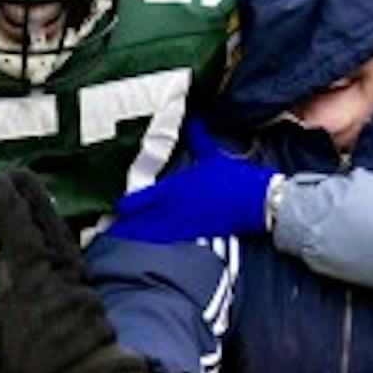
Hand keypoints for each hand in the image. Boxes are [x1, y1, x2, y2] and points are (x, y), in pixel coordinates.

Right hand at [0, 171, 148, 372]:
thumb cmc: (30, 363)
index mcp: (31, 268)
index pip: (16, 221)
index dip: (4, 198)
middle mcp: (57, 264)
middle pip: (44, 215)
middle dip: (30, 192)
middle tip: (16, 172)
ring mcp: (76, 277)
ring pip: (59, 232)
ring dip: (45, 211)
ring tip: (33, 197)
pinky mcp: (85, 293)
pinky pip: (68, 250)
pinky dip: (57, 235)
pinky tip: (52, 240)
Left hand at [112, 120, 277, 243]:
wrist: (255, 200)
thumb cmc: (235, 178)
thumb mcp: (214, 156)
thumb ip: (200, 140)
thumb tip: (195, 121)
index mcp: (179, 187)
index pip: (148, 197)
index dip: (133, 204)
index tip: (121, 207)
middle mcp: (179, 206)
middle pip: (149, 219)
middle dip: (133, 225)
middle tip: (117, 231)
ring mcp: (188, 222)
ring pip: (159, 232)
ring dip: (143, 238)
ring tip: (130, 243)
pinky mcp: (200, 233)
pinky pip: (175, 241)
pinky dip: (162, 245)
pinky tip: (153, 251)